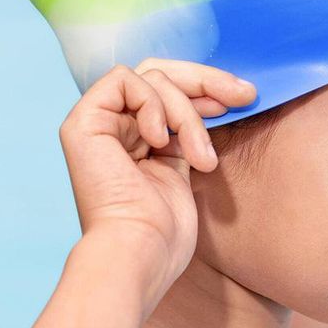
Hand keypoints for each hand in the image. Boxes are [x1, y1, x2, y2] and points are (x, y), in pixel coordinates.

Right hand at [57, 59, 255, 307]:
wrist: (140, 253)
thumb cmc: (166, 229)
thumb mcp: (186, 165)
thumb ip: (187, 130)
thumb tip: (218, 95)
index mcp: (135, 138)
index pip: (170, 88)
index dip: (207, 87)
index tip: (243, 98)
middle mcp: (114, 126)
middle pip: (161, 73)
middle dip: (207, 80)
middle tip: (245, 95)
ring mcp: (96, 123)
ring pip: (152, 77)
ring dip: (186, 113)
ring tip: (198, 157)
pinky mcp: (82, 123)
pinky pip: (124, 81)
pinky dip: (153, 104)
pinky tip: (160, 141)